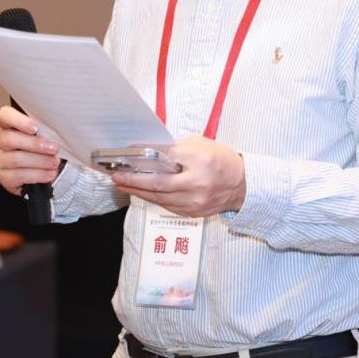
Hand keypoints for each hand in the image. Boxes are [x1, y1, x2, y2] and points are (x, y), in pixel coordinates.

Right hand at [0, 105, 60, 196]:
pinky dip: (38, 175)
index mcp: (4, 124)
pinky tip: (50, 174)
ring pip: (16, 159)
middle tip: (54, 148)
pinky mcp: (2, 176)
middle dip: (35, 144)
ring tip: (55, 162)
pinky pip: (19, 176)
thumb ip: (41, 128)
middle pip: (9, 139)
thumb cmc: (36, 145)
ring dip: (40, 161)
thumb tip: (57, 131)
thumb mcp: (38, 133)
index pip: (4, 115)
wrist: (32, 169)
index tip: (35, 128)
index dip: (19, 121)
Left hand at [110, 135, 245, 217]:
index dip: (144, 157)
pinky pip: (167, 205)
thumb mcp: (199, 145)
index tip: (128, 154)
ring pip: (159, 198)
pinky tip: (142, 192)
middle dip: (133, 181)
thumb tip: (150, 151)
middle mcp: (197, 184)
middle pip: (158, 184)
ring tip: (123, 184)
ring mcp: (195, 201)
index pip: (166, 157)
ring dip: (138, 191)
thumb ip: (176, 148)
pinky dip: (153, 198)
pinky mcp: (192, 212)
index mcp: (201, 161)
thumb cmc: (220, 160)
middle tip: (117, 176)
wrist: (241, 184)